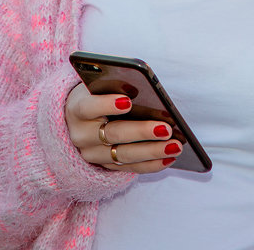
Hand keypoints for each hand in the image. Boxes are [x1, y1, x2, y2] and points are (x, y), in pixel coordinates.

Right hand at [64, 84, 181, 172]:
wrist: (79, 119)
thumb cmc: (97, 94)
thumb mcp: (99, 86)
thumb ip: (115, 86)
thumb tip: (145, 90)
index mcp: (77, 109)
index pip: (88, 107)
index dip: (106, 105)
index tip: (128, 102)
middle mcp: (81, 135)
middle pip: (113, 134)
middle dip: (141, 132)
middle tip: (166, 129)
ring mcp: (93, 154)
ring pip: (124, 155)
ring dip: (152, 151)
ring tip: (176, 145)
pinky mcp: (105, 166)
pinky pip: (130, 168)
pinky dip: (151, 164)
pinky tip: (170, 158)